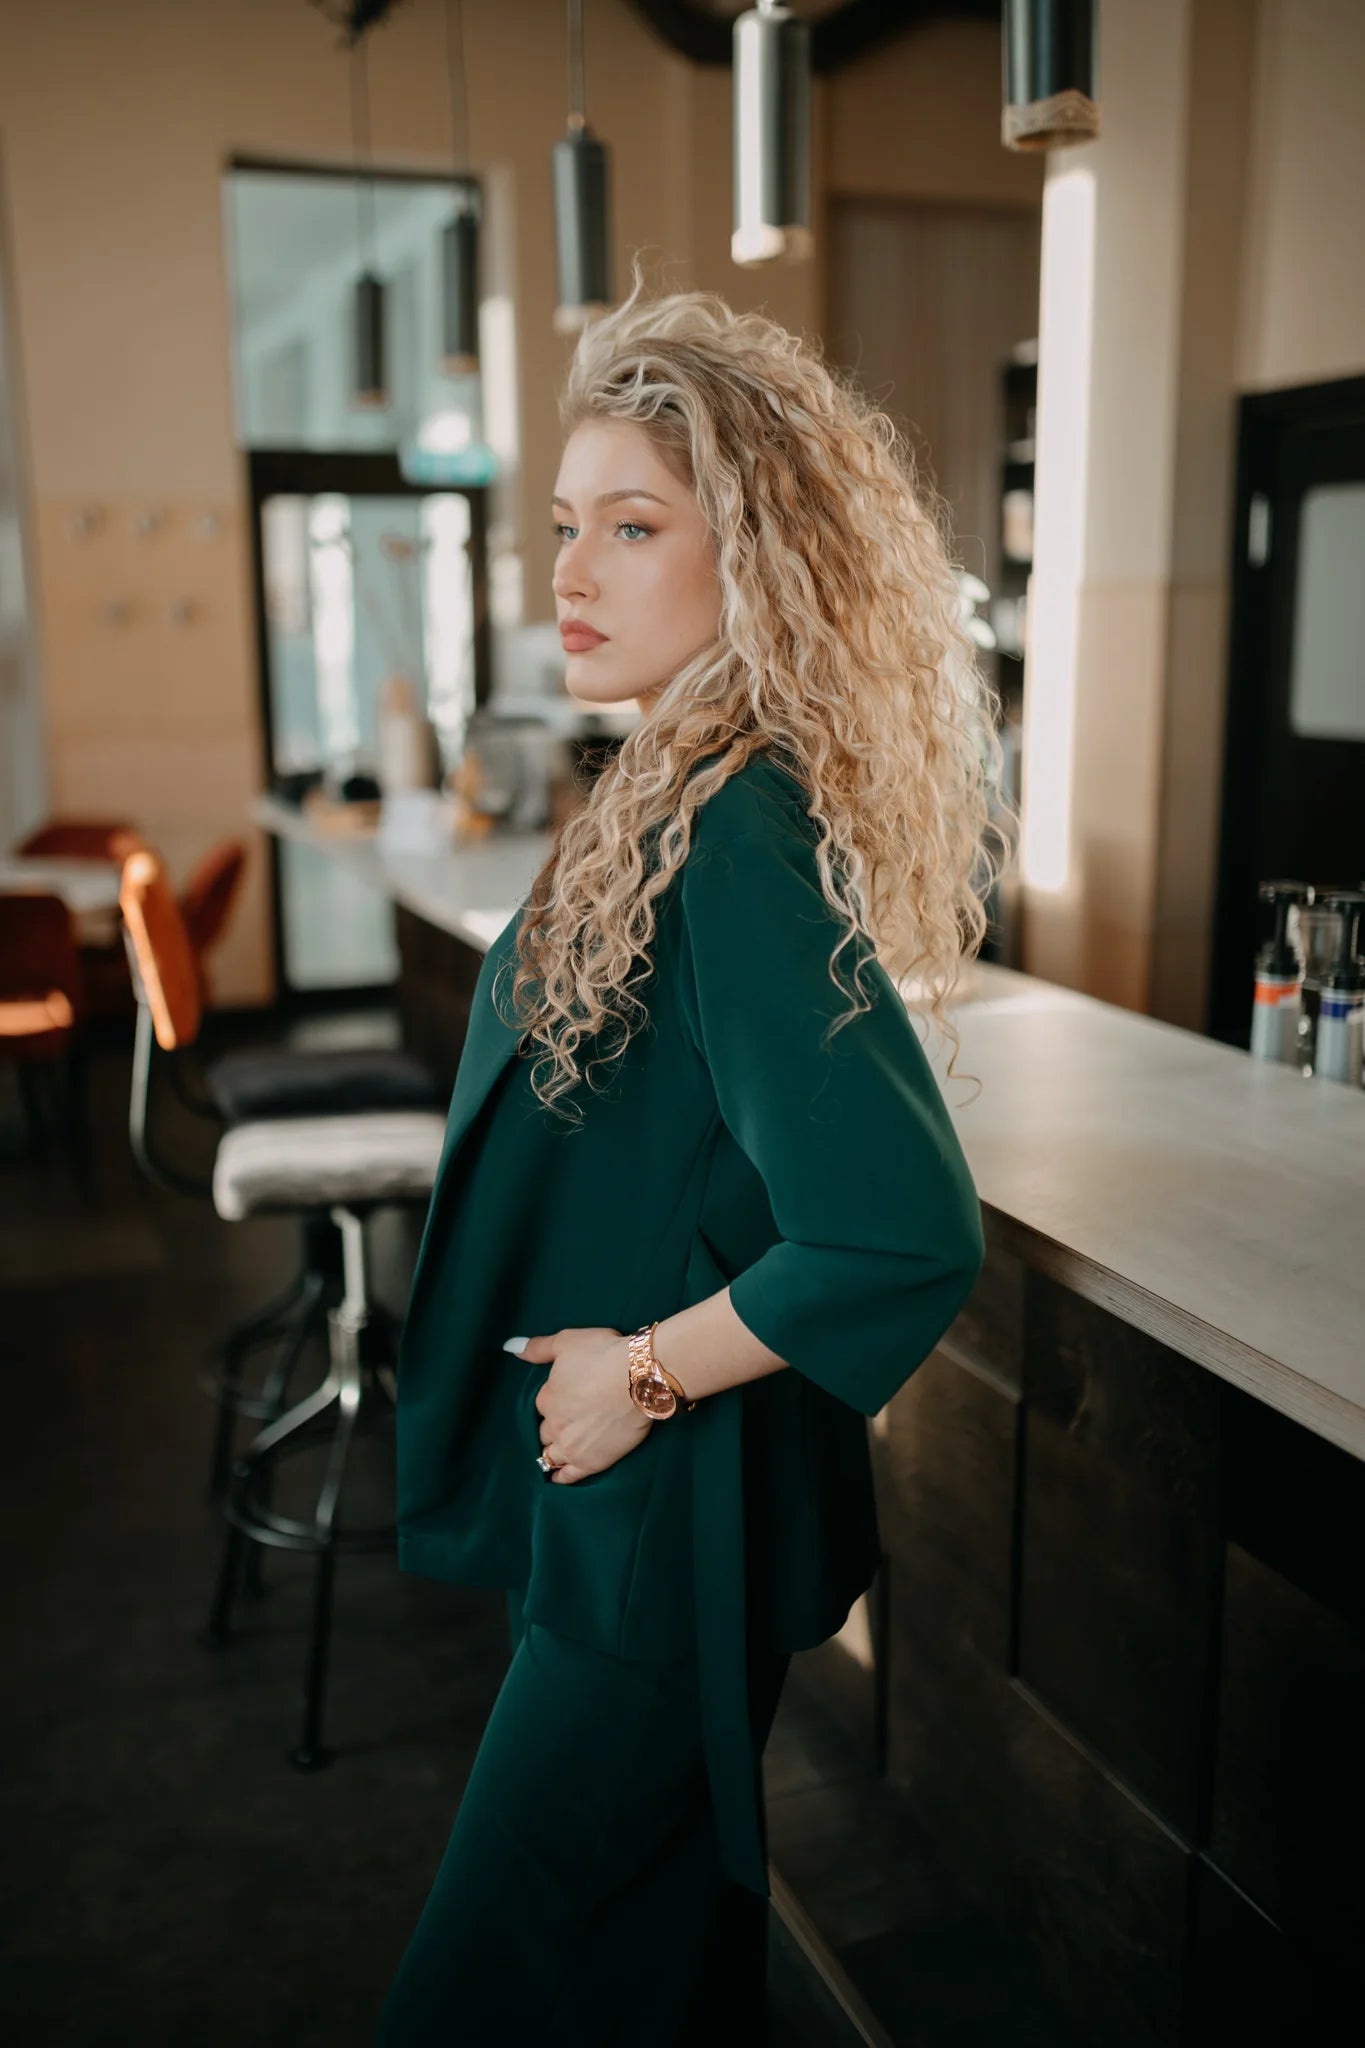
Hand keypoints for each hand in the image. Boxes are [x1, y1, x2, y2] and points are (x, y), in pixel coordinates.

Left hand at [503, 1326, 650, 1484]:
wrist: (638, 1378)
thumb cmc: (603, 1354)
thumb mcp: (566, 1342)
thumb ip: (537, 1348)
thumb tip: (511, 1348)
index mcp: (547, 1397)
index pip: (542, 1405)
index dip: (554, 1402)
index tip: (565, 1399)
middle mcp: (554, 1424)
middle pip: (545, 1431)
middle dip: (552, 1428)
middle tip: (563, 1425)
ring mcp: (571, 1446)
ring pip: (551, 1455)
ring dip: (550, 1454)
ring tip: (552, 1456)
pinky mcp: (591, 1462)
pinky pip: (569, 1476)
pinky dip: (560, 1478)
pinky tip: (557, 1479)